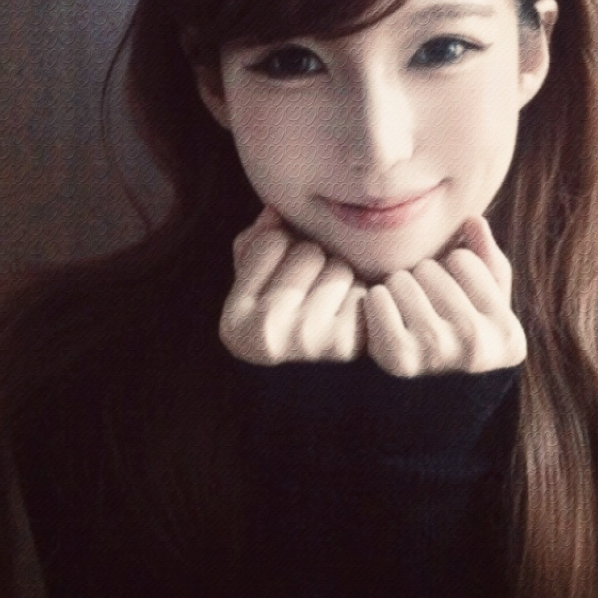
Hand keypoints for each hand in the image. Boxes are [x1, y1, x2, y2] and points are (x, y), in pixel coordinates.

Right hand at [219, 206, 366, 364]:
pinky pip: (363, 289)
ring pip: (339, 268)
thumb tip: (274, 212)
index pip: (269, 241)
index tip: (279, 274)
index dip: (281, 247)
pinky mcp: (348, 345)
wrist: (323, 386)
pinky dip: (361, 296)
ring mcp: (308, 343)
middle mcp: (266, 335)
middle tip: (310, 288)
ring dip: (341, 276)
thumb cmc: (285, 316)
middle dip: (314, 260)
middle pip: (307, 252)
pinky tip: (350, 315)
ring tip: (329, 302)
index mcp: (234, 324)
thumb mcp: (256, 285)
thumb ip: (256, 243)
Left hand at [363, 216, 526, 376]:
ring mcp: (436, 352)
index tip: (453, 292)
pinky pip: (378, 298)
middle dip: (422, 276)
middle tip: (422, 301)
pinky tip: (384, 318)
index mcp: (506, 333)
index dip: (452, 267)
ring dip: (397, 287)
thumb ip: (487, 260)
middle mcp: (475, 345)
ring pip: (402, 279)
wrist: (420, 401)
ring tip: (404, 308)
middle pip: (430, 268)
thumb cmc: (457, 337)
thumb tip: (472, 220)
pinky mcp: (397, 358)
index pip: (464, 260)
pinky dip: (375, 301)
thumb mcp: (487, 306)